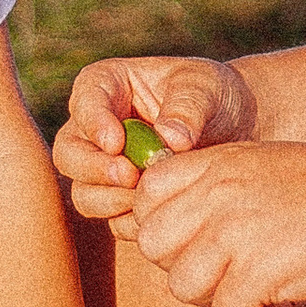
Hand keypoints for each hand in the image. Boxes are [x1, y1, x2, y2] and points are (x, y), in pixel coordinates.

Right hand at [53, 52, 255, 227]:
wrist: (236, 130)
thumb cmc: (214, 96)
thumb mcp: (206, 87)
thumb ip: (187, 107)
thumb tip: (169, 139)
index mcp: (108, 85)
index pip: (86, 100)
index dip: (94, 122)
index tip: (116, 142)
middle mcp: (95, 128)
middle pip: (69, 153)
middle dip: (94, 169)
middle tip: (130, 177)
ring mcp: (102, 168)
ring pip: (83, 192)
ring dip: (111, 200)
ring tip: (150, 196)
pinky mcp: (118, 200)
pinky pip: (110, 219)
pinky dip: (130, 221)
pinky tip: (160, 214)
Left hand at [120, 137, 305, 306]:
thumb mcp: (260, 164)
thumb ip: (212, 186)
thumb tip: (164, 228)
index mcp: (216, 162)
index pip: (146, 195)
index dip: (159, 224)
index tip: (189, 239)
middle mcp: (217, 193)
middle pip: (153, 245)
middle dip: (179, 265)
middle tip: (218, 269)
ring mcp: (236, 232)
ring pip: (182, 286)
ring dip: (211, 295)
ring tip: (247, 285)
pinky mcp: (259, 272)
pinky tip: (275, 294)